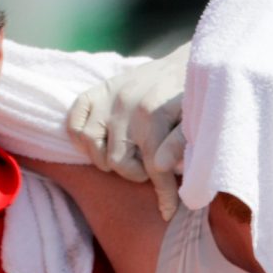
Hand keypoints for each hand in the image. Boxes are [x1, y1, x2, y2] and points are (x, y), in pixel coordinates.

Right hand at [66, 42, 188, 219]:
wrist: (189, 60)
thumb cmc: (196, 95)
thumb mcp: (197, 119)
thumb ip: (180, 143)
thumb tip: (160, 167)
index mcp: (153, 113)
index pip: (152, 167)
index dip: (162, 194)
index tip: (168, 211)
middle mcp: (125, 105)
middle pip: (117, 162)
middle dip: (135, 174)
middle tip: (149, 171)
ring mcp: (108, 97)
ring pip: (91, 144)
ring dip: (107, 159)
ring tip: (127, 159)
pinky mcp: (97, 90)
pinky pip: (74, 120)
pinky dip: (81, 136)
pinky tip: (101, 143)